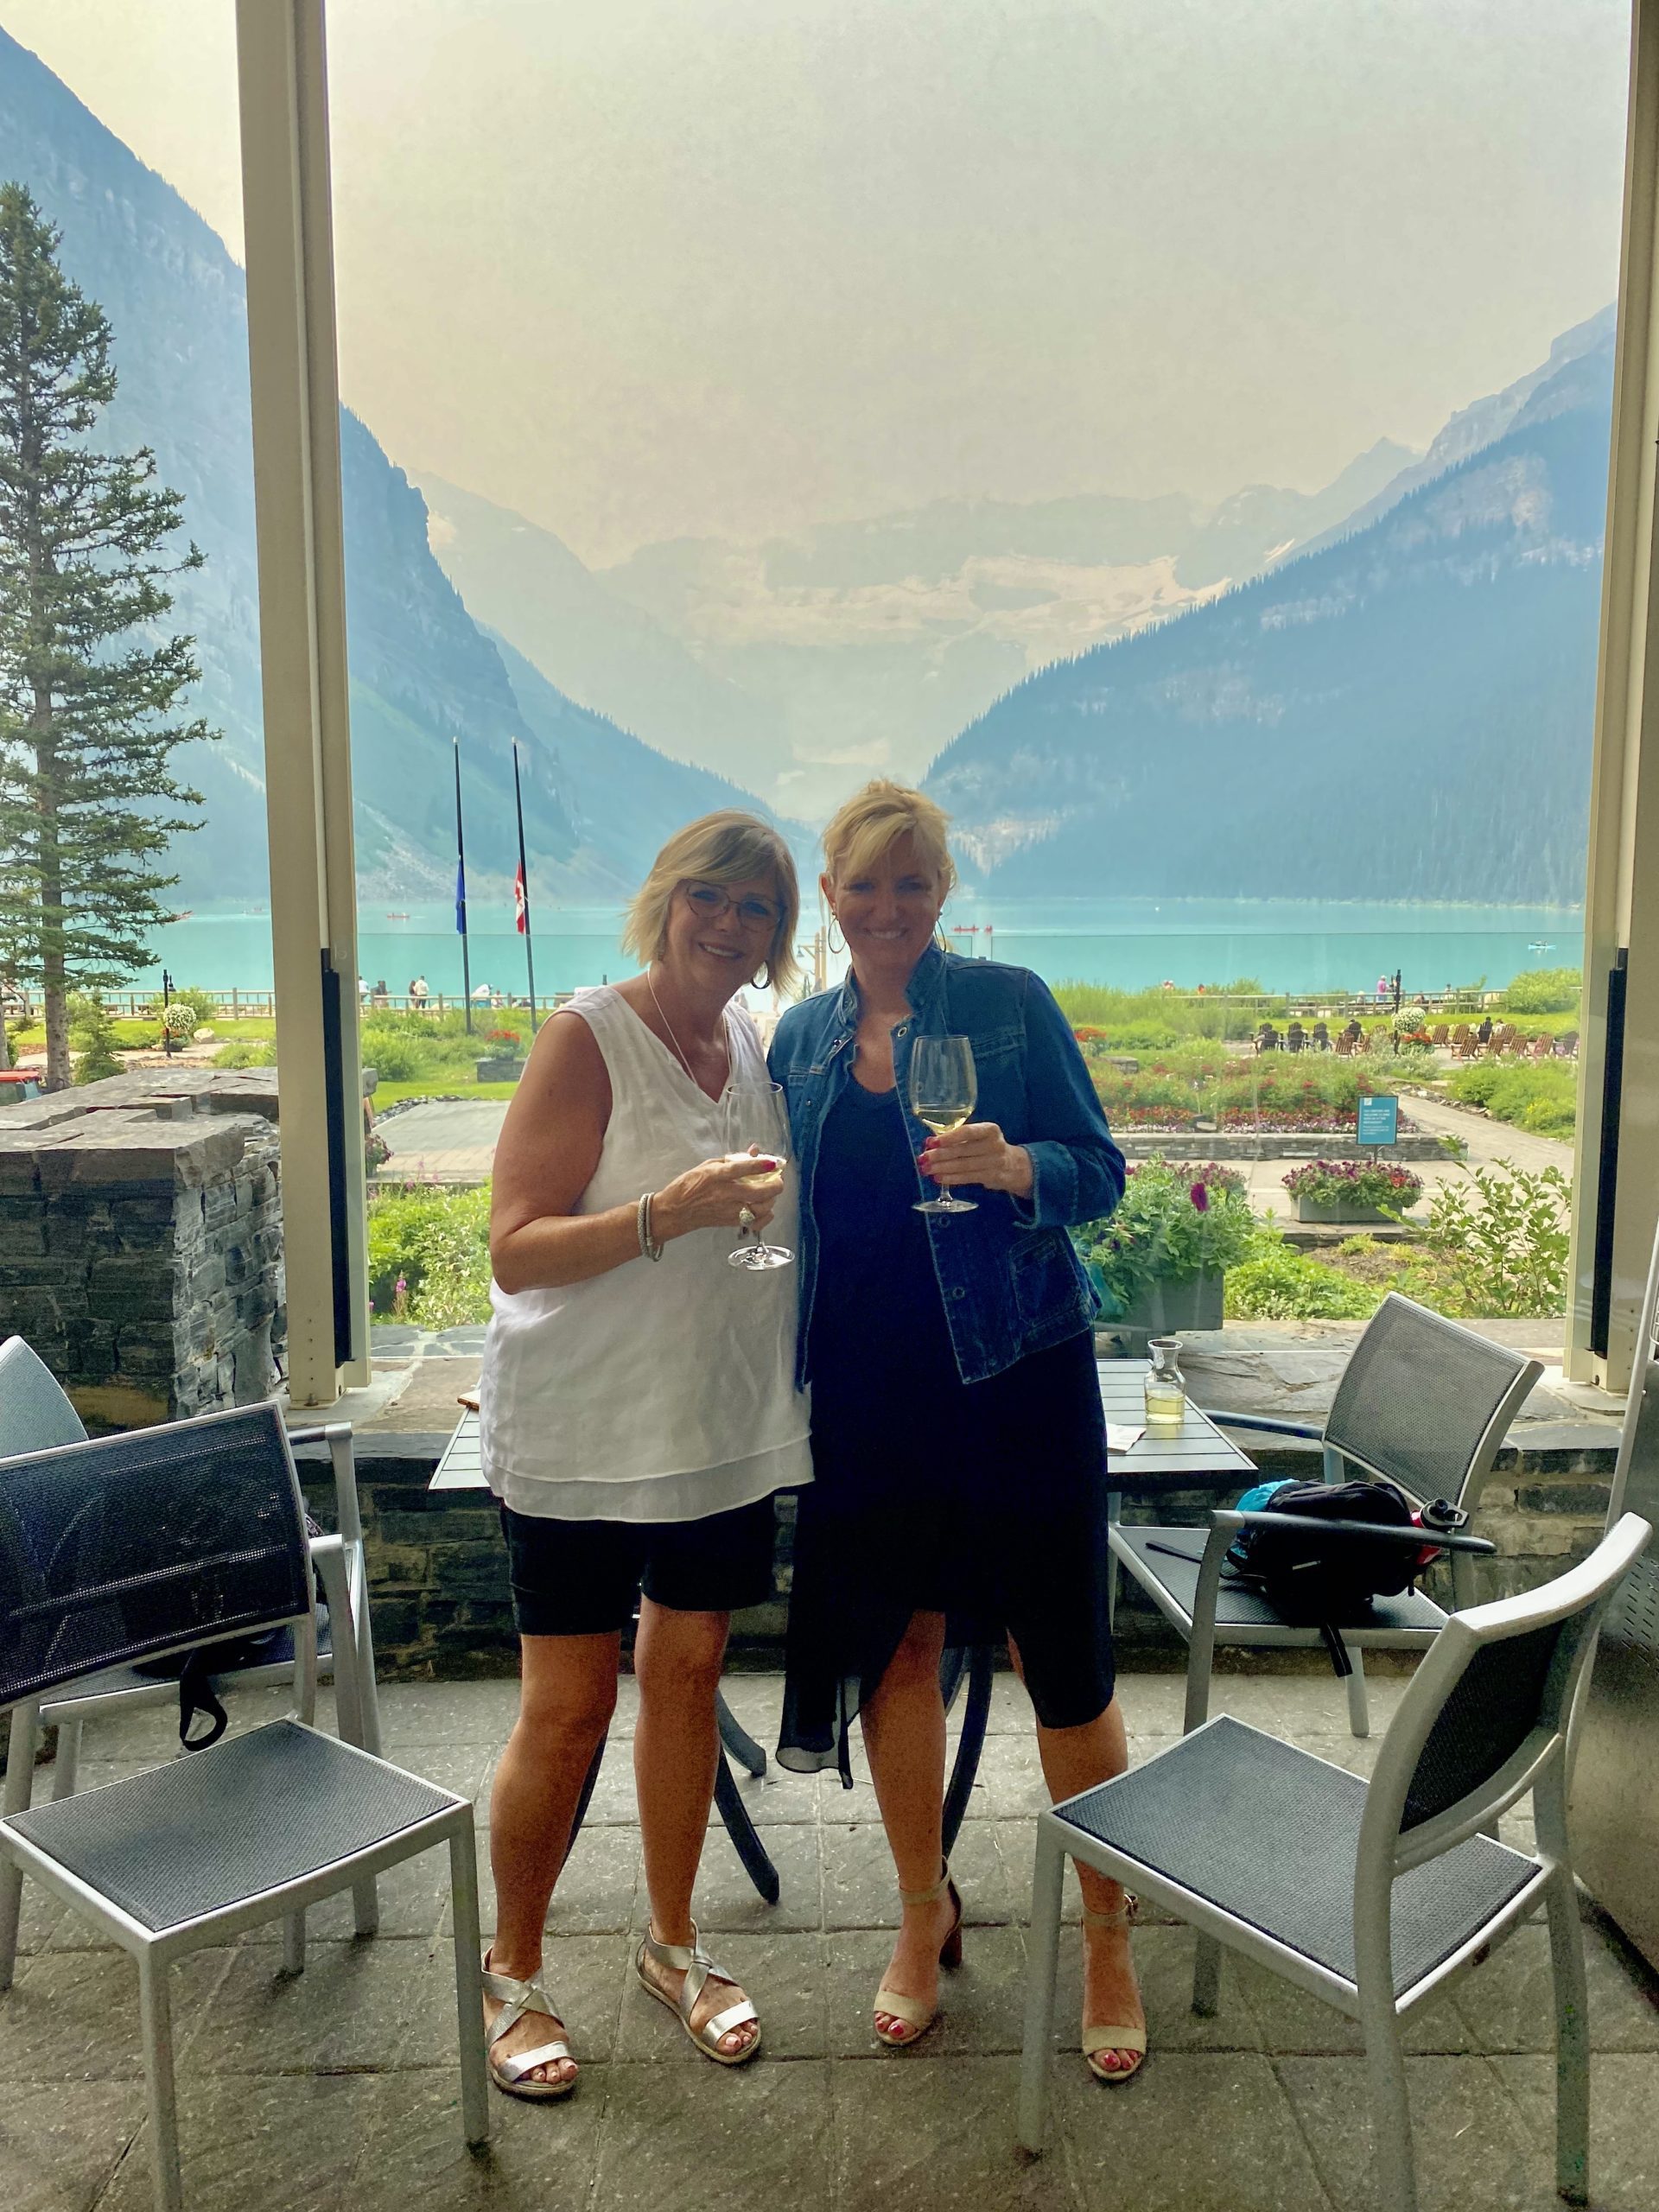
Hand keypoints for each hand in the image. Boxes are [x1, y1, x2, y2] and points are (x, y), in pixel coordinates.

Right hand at [652, 1150, 783, 1241]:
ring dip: (771, 1199)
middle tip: (778, 1179)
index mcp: (716, 1176)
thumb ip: (732, 1160)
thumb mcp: (707, 1166)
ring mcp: (729, 1210)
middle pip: (758, 1192)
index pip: (742, 1169)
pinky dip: (765, 1216)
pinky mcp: (730, 1222)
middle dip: (775, 1184)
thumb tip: (754, 1152)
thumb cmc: (689, 1185)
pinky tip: (766, 1209)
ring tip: (771, 1192)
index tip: (773, 1162)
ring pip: (760, 1209)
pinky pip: (755, 1222)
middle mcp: (724, 1194)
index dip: (760, 1165)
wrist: (675, 1212)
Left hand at [919, 1121, 1032, 1197]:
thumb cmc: (988, 1146)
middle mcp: (995, 1145)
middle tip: (923, 1158)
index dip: (949, 1137)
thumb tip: (931, 1143)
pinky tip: (938, 1178)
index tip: (931, 1142)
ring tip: (926, 1169)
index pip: (968, 1132)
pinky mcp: (991, 1177)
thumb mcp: (980, 1136)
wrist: (1013, 1165)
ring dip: (942, 1168)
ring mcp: (995, 1162)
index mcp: (990, 1130)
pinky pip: (967, 1178)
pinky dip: (951, 1178)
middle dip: (940, 1155)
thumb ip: (960, 1137)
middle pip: (963, 1150)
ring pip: (964, 1166)